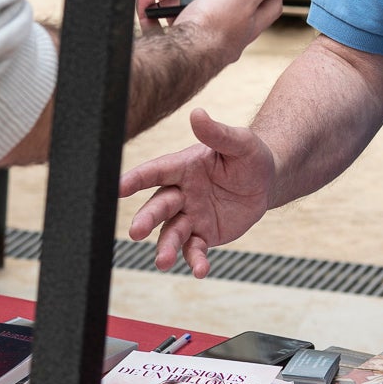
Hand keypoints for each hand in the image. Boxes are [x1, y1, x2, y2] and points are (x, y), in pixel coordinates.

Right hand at [120, 108, 276, 274]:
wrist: (266, 181)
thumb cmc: (249, 156)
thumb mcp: (240, 142)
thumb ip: (217, 132)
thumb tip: (197, 113)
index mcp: (183, 166)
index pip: (155, 171)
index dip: (135, 179)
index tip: (116, 188)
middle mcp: (181, 192)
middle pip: (158, 206)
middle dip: (146, 219)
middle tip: (136, 232)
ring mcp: (190, 215)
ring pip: (171, 233)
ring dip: (165, 247)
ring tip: (163, 261)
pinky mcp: (203, 234)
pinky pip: (195, 249)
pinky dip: (196, 260)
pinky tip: (201, 270)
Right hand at [139, 0, 288, 68]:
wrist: (178, 58)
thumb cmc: (213, 28)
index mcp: (245, 24)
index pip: (266, 7)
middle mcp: (221, 36)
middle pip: (216, 6)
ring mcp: (194, 44)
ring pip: (184, 13)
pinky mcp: (169, 49)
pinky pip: (158, 25)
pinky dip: (151, 8)